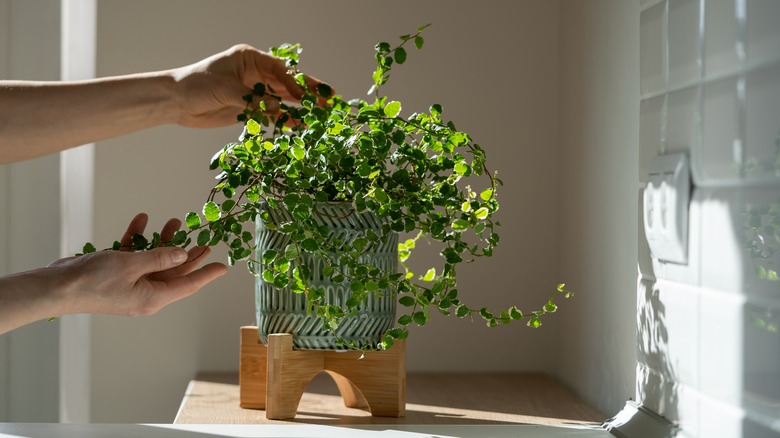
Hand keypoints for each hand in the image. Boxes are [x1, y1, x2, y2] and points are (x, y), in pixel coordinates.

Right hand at [50, 213, 226, 316]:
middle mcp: (145, 292)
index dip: (207, 274)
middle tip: (203, 236)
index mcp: (154, 297)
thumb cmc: (94, 281)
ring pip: (155, 260)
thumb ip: (160, 258)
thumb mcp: (133, 265)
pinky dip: (138, 239)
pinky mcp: (116, 274)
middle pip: (174, 270)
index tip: (223, 266)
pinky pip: (134, 255)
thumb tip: (183, 253)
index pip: (188, 284)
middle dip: (188, 251)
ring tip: (174, 221)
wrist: (57, 287)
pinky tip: (141, 221)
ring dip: (163, 240)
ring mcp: (131, 283)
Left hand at [171, 44, 329, 127]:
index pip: (279, 70)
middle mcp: (254, 73)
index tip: (306, 95)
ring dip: (299, 106)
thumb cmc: (197, 85)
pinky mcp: (248, 107)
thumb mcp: (226, 90)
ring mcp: (253, 90)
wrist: (176, 101)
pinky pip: (271, 113)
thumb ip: (253, 100)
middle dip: (306, 91)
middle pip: (286, 83)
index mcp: (249, 58)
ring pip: (281, 98)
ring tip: (319, 114)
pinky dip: (284, 118)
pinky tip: (299, 124)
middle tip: (328, 98)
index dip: (294, 82)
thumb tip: (278, 109)